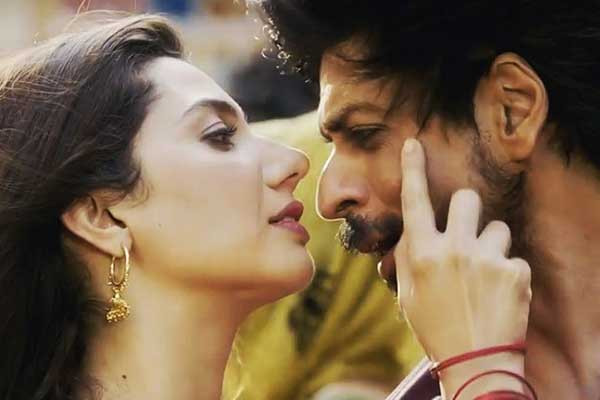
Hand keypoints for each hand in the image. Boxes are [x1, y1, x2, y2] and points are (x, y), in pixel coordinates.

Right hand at [394, 138, 532, 397]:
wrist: (475, 361)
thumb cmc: (434, 326)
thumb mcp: (408, 292)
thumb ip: (409, 255)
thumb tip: (414, 228)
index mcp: (423, 253)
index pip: (416, 201)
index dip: (413, 169)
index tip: (414, 144)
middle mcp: (454, 249)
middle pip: (466, 198)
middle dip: (467, 209)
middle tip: (466, 231)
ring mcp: (487, 259)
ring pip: (496, 227)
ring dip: (491, 245)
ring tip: (485, 275)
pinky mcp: (515, 272)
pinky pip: (513, 257)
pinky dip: (508, 272)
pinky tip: (500, 294)